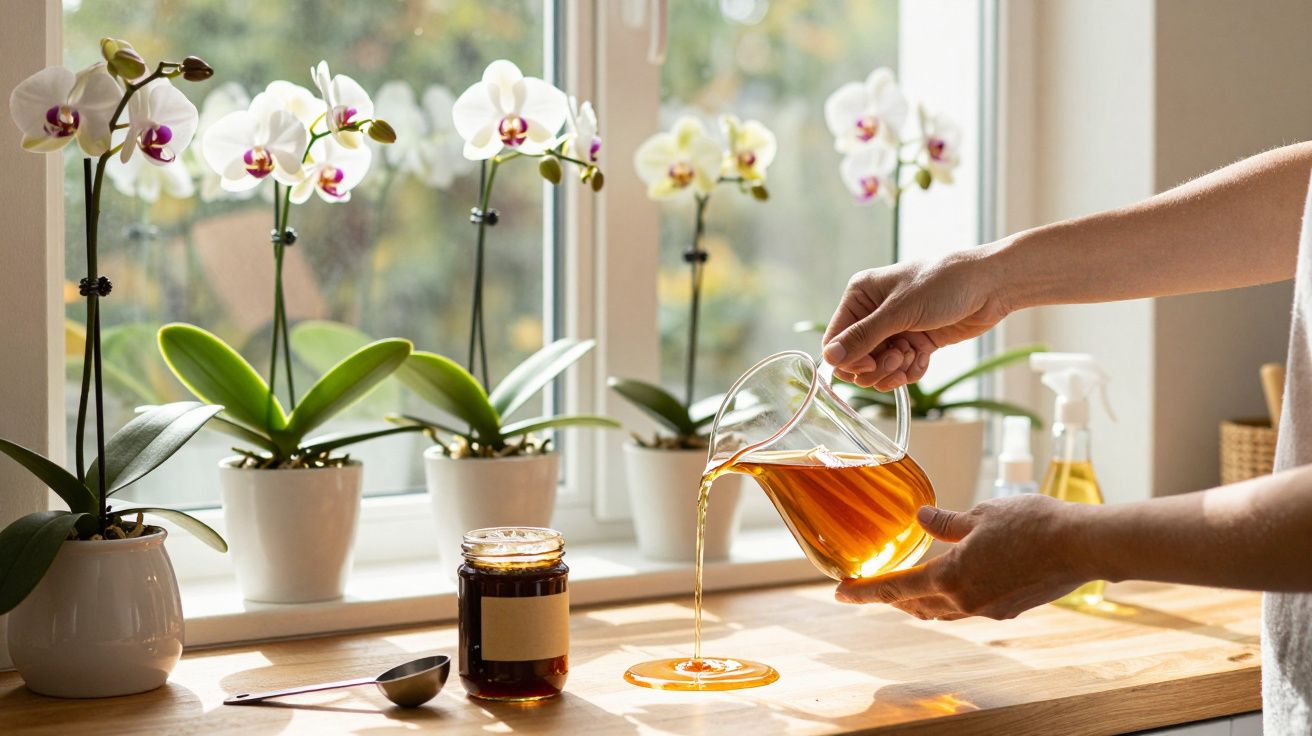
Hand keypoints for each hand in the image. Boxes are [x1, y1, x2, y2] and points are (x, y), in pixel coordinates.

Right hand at [821, 248, 1011, 389]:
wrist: (990, 286)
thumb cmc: (943, 285)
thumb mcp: (899, 311)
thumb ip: (862, 337)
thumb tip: (829, 359)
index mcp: (860, 296)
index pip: (835, 340)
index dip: (849, 359)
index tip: (870, 364)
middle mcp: (873, 313)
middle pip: (855, 359)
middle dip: (875, 366)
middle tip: (897, 358)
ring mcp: (895, 330)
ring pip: (878, 369)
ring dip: (894, 370)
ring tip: (912, 356)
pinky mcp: (915, 343)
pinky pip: (900, 370)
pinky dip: (910, 371)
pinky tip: (924, 359)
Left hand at [833, 496, 1095, 619]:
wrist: (1082, 546)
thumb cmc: (1032, 523)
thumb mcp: (980, 514)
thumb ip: (945, 521)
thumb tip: (921, 517)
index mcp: (950, 578)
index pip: (894, 589)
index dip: (864, 591)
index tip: (840, 592)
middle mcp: (965, 602)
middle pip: (915, 605)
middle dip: (890, 597)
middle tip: (870, 587)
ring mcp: (988, 610)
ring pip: (942, 611)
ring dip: (920, 601)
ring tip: (906, 588)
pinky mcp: (1008, 610)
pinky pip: (968, 608)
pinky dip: (951, 597)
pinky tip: (955, 581)